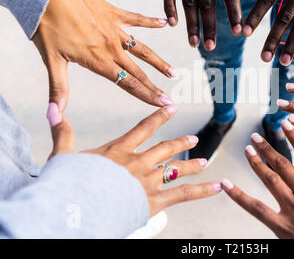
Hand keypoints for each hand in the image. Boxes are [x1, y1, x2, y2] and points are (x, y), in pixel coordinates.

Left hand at [33, 0, 174, 110]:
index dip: (147, 96)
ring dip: (158, 62)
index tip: (163, 104)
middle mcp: (111, 47)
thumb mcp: (51, 59)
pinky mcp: (114, 14)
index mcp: (98, 60)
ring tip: (173, 72)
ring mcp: (115, 30)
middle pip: (138, 72)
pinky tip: (165, 22)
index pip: (128, 83)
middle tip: (170, 99)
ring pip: (142, 49)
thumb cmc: (46, 24)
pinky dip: (151, 21)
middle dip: (155, 87)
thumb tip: (54, 115)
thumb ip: (58, 89)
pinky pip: (137, 19)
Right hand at [49, 104, 222, 215]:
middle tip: (194, 138)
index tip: (172, 107)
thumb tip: (53, 109)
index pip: (143, 129)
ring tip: (205, 160)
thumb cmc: (68, 184)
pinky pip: (184, 194)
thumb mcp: (62, 155)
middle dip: (180, 142)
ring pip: (177, 169)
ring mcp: (148, 181)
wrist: (77, 207)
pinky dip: (203, 190)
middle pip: (165, 149)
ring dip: (192, 164)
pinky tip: (218, 185)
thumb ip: (63, 133)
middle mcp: (138, 162)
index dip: (159, 117)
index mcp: (118, 150)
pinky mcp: (155, 200)